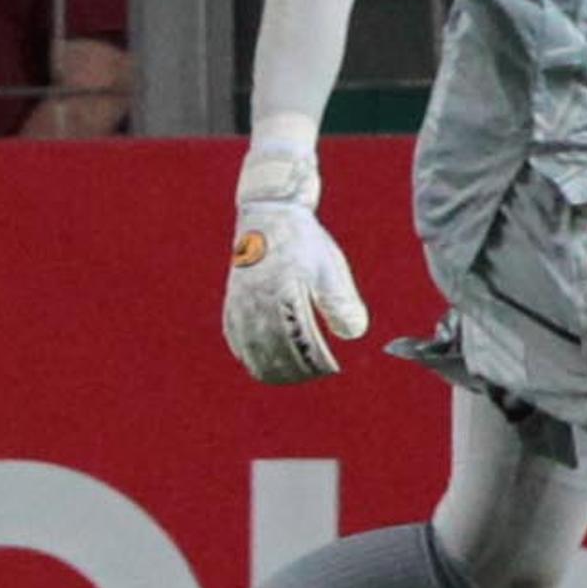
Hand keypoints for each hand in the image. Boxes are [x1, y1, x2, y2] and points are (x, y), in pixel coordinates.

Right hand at [221, 147, 370, 383]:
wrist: (269, 211)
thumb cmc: (303, 239)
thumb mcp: (329, 267)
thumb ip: (341, 302)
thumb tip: (354, 334)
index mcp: (283, 294)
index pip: (298, 342)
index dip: (313, 361)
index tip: (330, 368)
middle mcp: (257, 300)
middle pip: (271, 350)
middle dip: (291, 368)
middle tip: (310, 375)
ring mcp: (240, 300)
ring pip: (248, 345)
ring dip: (265, 365)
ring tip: (282, 376)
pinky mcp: (232, 296)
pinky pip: (232, 331)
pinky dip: (242, 349)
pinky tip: (250, 359)